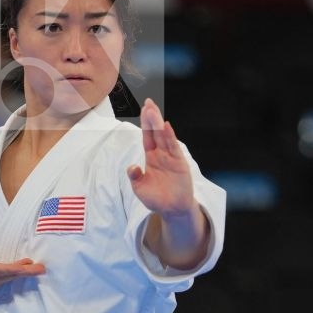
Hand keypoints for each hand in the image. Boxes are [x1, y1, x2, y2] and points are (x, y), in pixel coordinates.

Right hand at [0, 246, 44, 312]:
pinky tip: (31, 267)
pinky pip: (11, 276)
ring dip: (28, 272)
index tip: (24, 267)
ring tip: (41, 268)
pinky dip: (22, 272)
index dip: (10, 269)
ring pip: (13, 276)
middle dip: (26, 272)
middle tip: (42, 269)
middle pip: (10, 275)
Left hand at [126, 99, 196, 217]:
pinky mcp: (179, 163)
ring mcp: (171, 157)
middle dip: (151, 117)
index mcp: (151, 157)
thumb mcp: (140, 188)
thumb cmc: (156, 198)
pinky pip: (173, 148)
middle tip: (148, 102)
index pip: (147, 136)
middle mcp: (161, 154)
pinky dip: (170, 137)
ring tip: (153, 110)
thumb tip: (132, 167)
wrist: (172, 210)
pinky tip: (166, 126)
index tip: (143, 108)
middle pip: (155, 132)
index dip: (145, 122)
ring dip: (158, 123)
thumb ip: (135, 176)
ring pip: (164, 137)